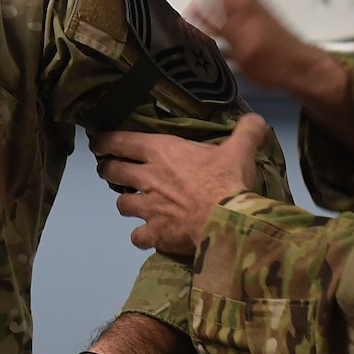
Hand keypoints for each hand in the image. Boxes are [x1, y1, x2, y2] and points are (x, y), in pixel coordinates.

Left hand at [92, 114, 266, 255]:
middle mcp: (147, 177)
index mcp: (162, 151)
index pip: (120, 141)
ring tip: (132, 204)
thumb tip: (257, 117)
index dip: (105, 141)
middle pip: (113, 170)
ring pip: (121, 204)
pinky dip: (141, 236)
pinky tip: (148, 236)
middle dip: (108, 169)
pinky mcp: (154, 233)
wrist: (227, 221)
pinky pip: (137, 237)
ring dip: (126, 203)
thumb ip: (246, 131)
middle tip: (109, 169)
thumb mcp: (240, 150)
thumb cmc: (228, 181)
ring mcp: (147, 207)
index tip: (97, 142)